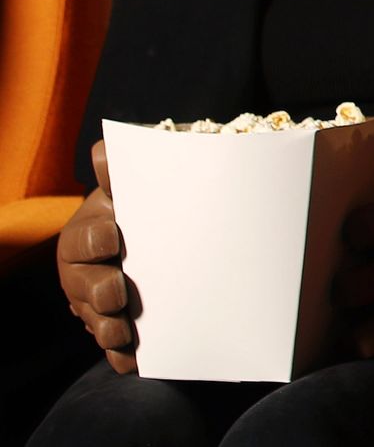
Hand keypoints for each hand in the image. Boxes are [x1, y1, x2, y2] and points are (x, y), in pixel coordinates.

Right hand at [56, 141, 135, 372]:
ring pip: (95, 319)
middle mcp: (86, 273)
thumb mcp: (129, 191)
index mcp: (88, 236)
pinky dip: (122, 357)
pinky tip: (133, 362)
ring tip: (122, 329)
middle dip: (98, 289)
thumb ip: (118, 173)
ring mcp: (97, 303)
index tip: (114, 235)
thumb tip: (104, 150)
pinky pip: (114, 349)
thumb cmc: (140, 214)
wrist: (152, 244)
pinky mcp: (115, 329)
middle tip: (117, 290)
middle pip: (83, 285)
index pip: (82, 239)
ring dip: (106, 326)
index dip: (95, 238)